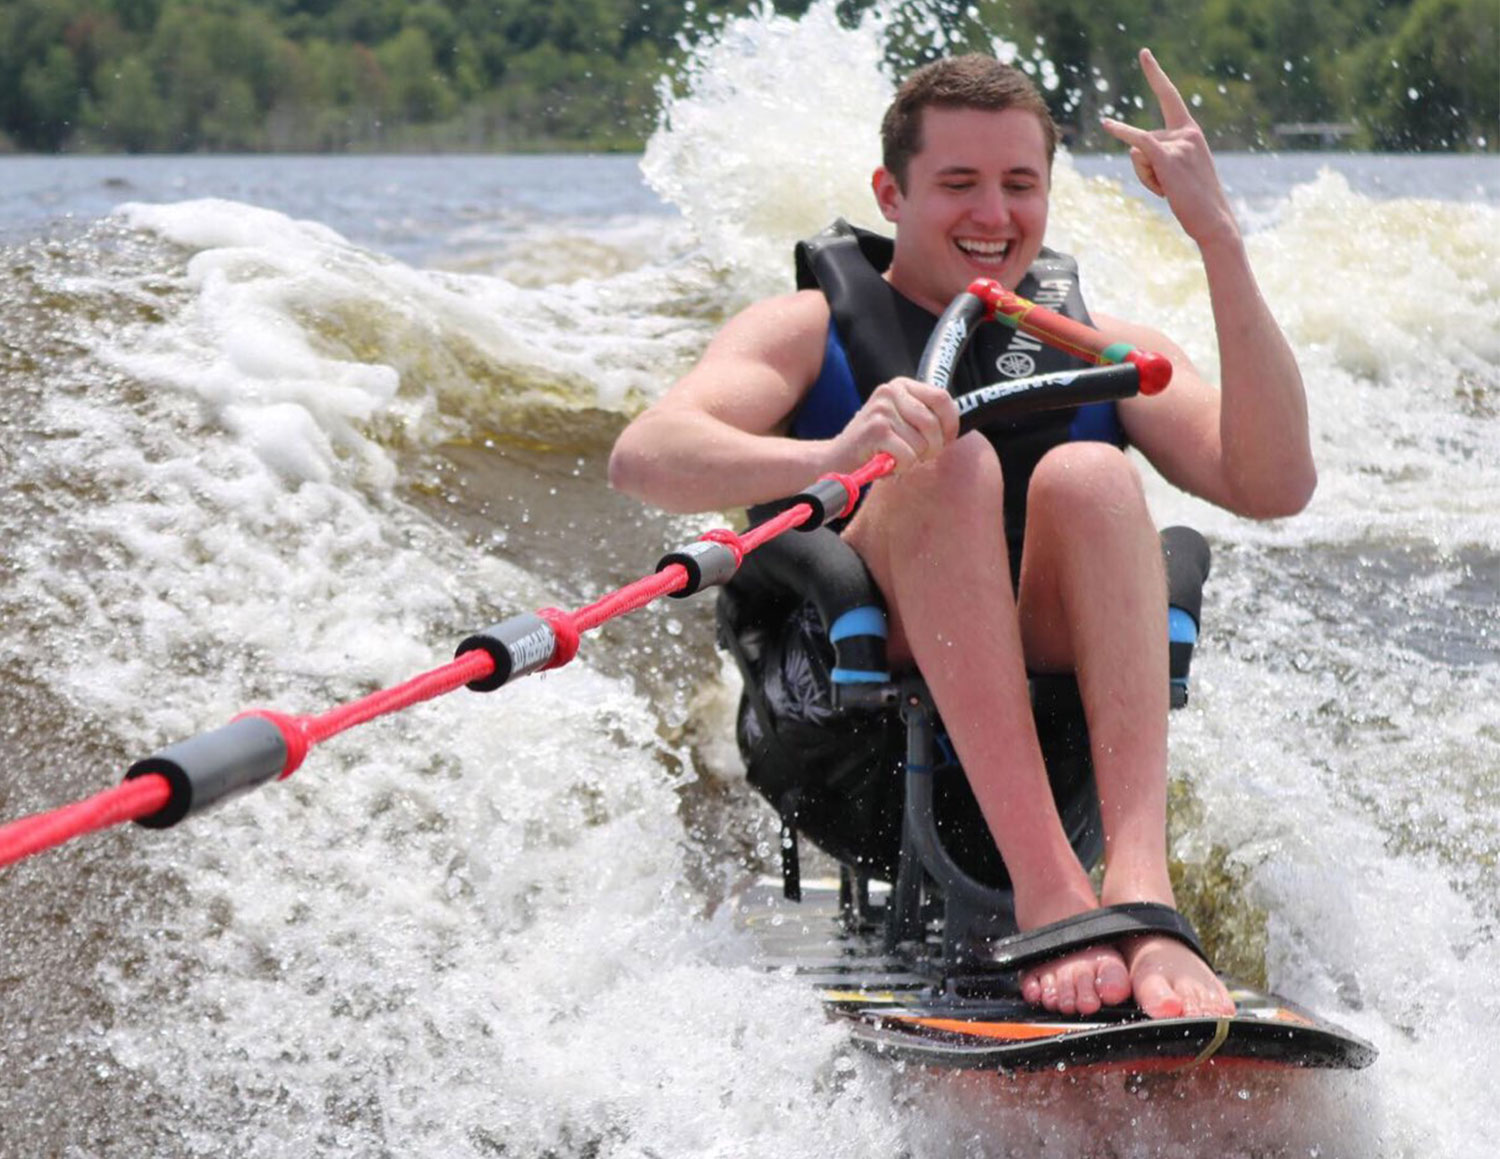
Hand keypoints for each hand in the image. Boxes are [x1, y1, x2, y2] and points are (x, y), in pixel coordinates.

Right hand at [827, 376, 958, 472]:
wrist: (834, 461)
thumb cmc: (872, 446)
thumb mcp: (900, 423)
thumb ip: (924, 418)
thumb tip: (956, 427)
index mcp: (900, 385)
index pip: (942, 398)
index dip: (950, 424)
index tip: (945, 440)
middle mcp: (890, 391)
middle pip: (934, 423)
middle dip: (932, 448)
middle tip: (917, 457)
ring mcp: (882, 409)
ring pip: (922, 443)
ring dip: (913, 459)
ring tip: (895, 457)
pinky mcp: (875, 430)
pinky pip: (908, 455)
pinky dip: (902, 467)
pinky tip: (887, 463)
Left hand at [1099, 49, 1238, 247]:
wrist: (1214, 220)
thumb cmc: (1196, 201)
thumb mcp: (1179, 171)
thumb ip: (1158, 155)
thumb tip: (1133, 147)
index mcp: (1191, 131)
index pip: (1170, 96)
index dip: (1155, 75)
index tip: (1143, 54)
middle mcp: (1186, 131)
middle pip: (1142, 141)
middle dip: (1147, 169)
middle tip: (1172, 188)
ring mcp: (1179, 143)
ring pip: (1137, 153)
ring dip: (1145, 177)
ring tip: (1170, 190)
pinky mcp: (1168, 157)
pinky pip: (1138, 142)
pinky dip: (1121, 132)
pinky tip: (1106, 124)